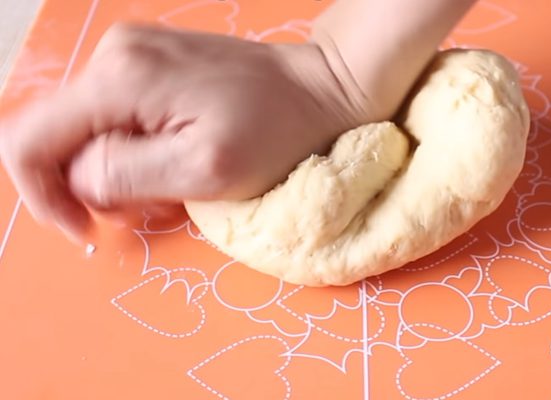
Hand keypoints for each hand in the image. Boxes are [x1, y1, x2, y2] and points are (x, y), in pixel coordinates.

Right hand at [0, 23, 372, 242]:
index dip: (45, 197)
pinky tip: (178, 160)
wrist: (323, 87)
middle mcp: (115, 55)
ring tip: (175, 184)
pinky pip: (118, 117)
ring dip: (120, 170)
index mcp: (119, 77)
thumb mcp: (202, 169)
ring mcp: (132, 53)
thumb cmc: (278, 133)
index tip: (88, 231)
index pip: (31, 141)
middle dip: (93, 185)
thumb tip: (80, 180)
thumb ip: (125, 176)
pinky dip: (138, 150)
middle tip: (152, 205)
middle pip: (58, 137)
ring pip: (89, 130)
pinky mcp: (151, 63)